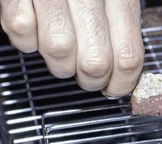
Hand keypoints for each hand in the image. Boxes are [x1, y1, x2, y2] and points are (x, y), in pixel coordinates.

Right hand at [0, 0, 144, 97]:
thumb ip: (122, 25)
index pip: (128, 57)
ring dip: (58, 62)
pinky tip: (35, 25)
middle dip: (90, 80)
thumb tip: (125, 70)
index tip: (114, 89)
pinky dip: (26, 39)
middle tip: (86, 75)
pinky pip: (22, 31)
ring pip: (58, 52)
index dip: (121, 84)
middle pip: (95, 63)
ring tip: (60, 47)